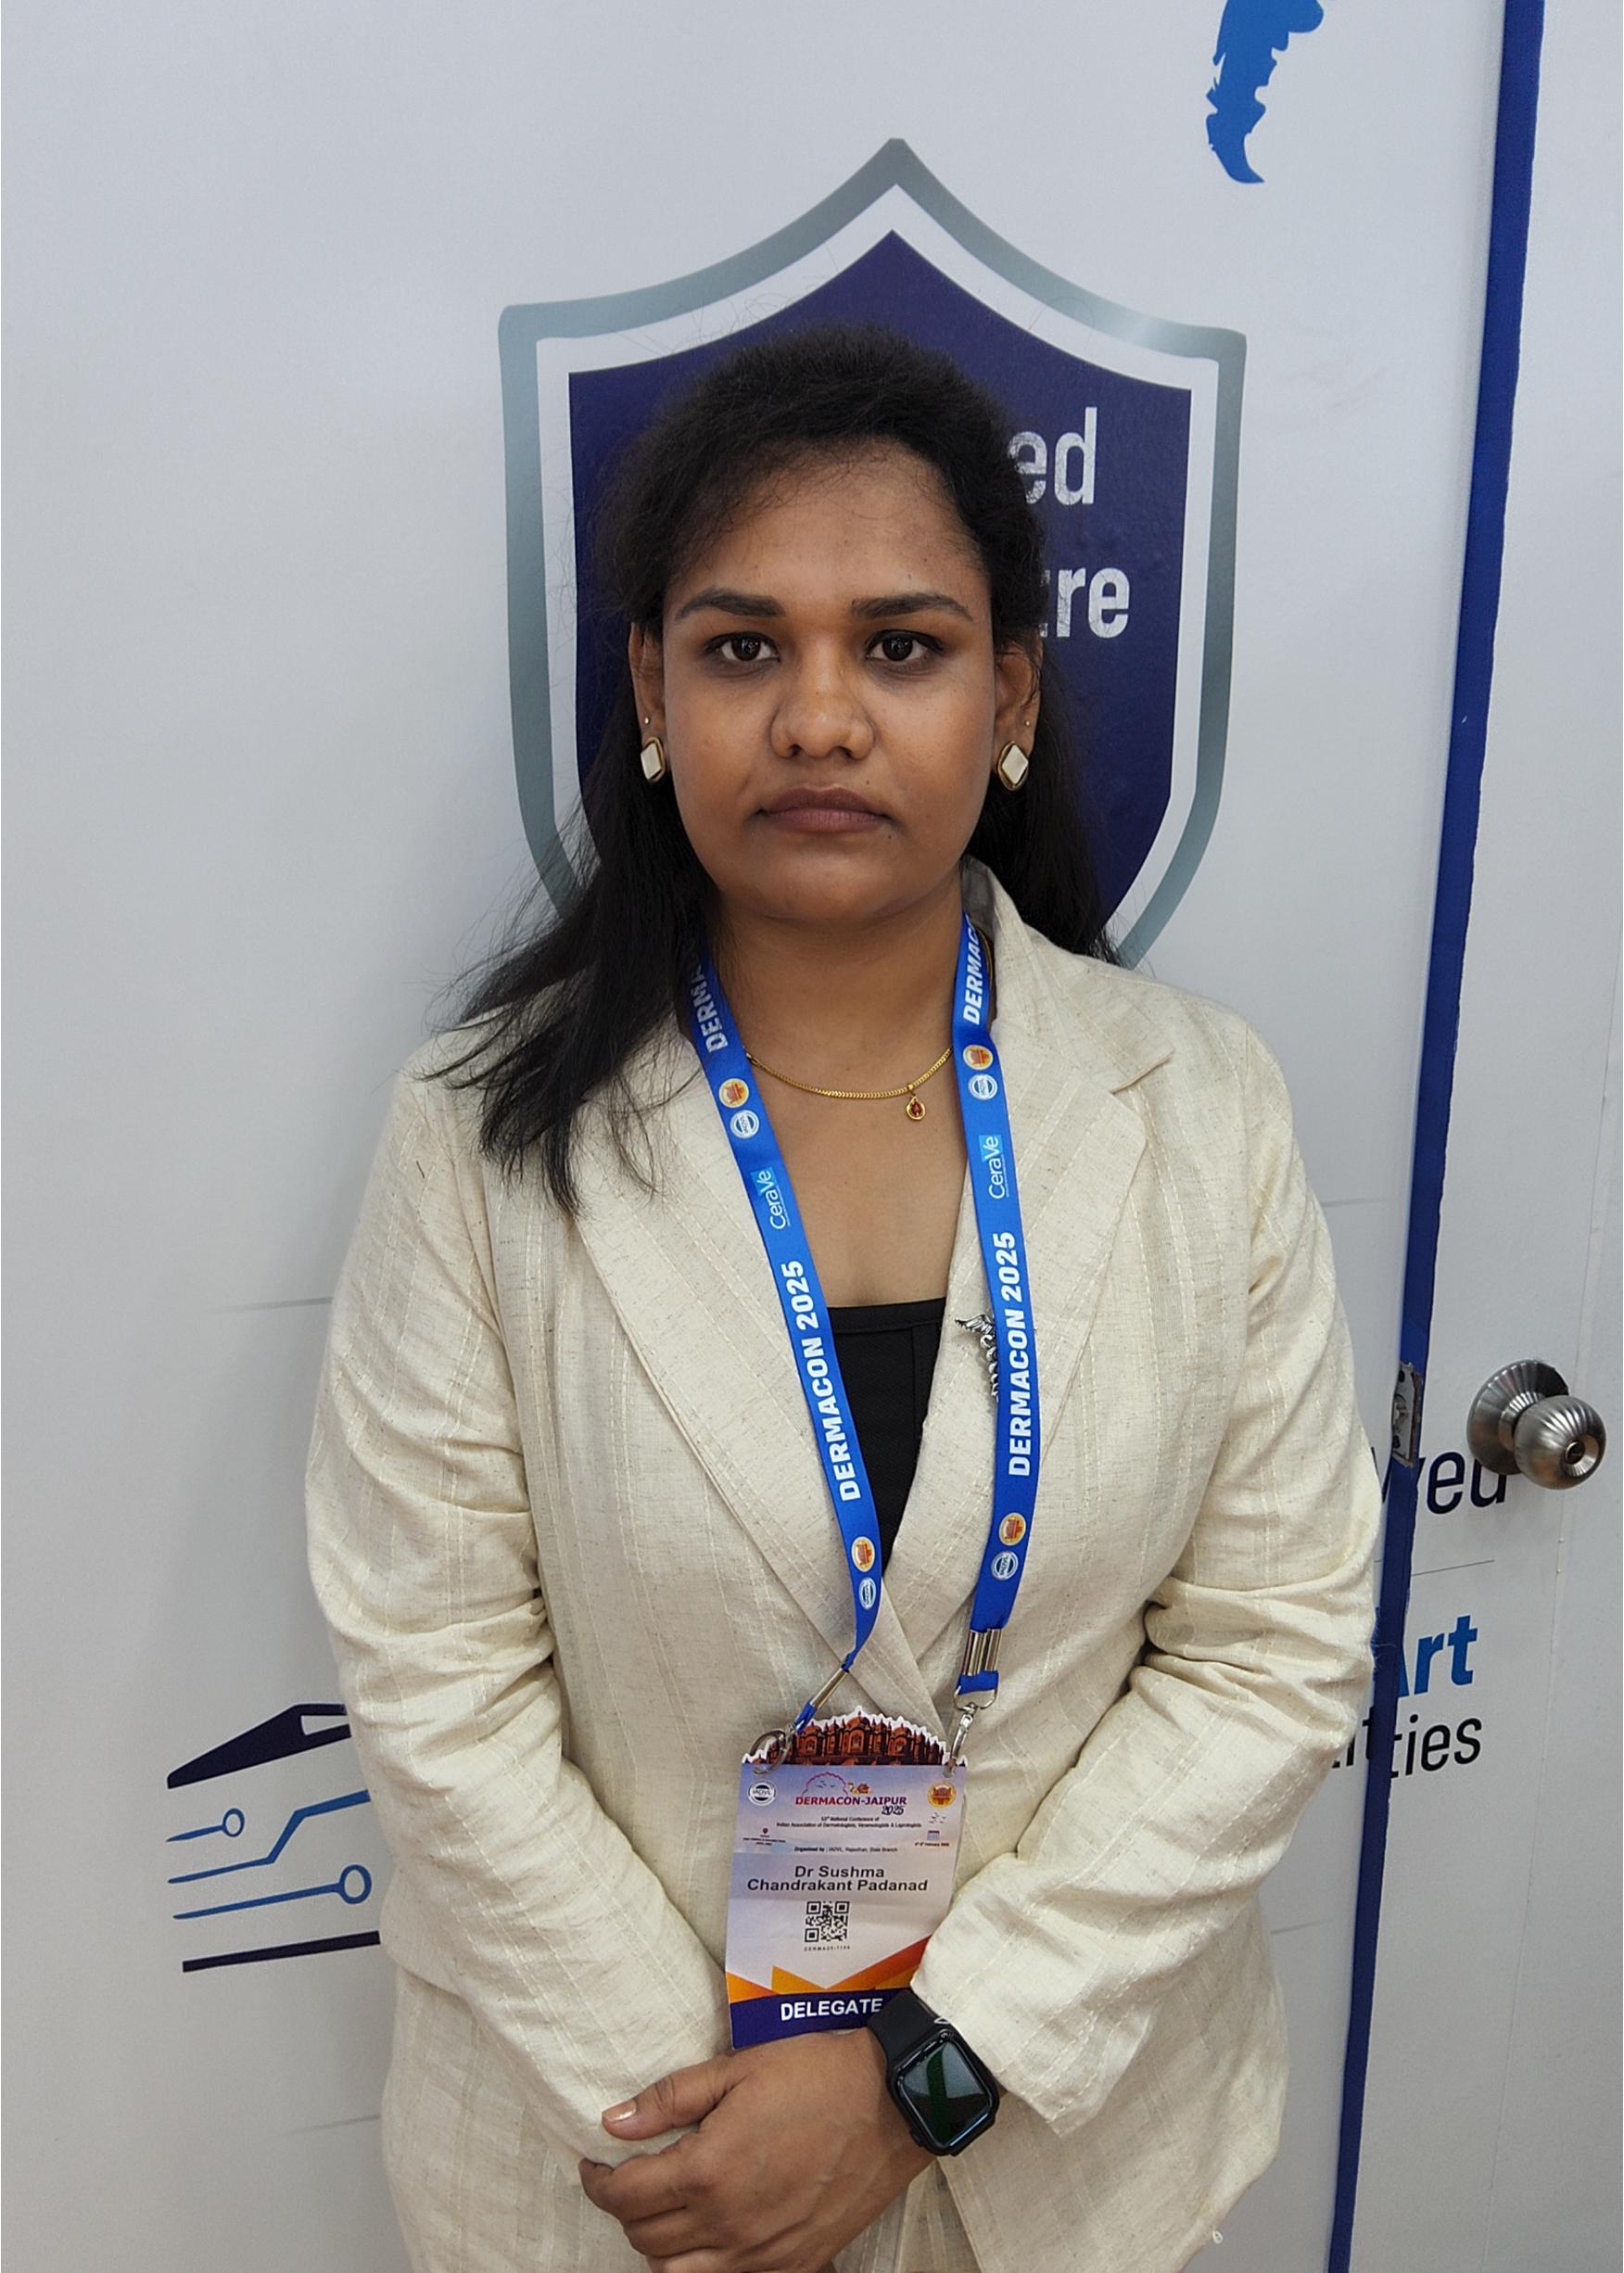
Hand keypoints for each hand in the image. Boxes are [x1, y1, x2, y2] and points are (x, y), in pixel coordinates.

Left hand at [578, 2026, 930, 2270]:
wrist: (892, 2105)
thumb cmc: (816, 2076)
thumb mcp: (736, 2070)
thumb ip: (670, 2100)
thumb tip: (614, 2122)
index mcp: (708, 2172)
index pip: (625, 2196)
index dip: (598, 2180)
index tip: (596, 2162)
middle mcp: (728, 2224)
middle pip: (644, 2238)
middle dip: (626, 2207)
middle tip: (633, 2175)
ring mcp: (762, 2253)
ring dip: (659, 2243)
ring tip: (667, 2206)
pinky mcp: (794, 2264)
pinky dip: (704, 2263)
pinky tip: (711, 2228)